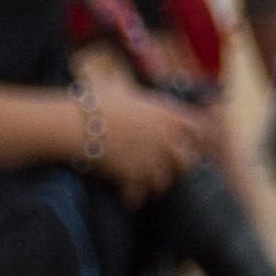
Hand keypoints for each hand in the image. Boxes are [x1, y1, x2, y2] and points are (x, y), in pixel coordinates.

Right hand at [74, 83, 214, 199]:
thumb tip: (124, 75)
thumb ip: (134, 90)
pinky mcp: (135, 177)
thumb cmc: (96, 104)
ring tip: (146, 188)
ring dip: (155, 185)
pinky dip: (133, 198)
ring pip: (164, 181)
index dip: (198, 137)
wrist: (76, 125)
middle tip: (167, 170)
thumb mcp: (121, 88)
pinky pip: (140, 194)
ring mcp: (151, 159)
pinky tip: (128, 200)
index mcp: (165, 114)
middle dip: (178, 167)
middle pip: (187, 160)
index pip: (198, 127)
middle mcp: (164, 137)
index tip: (194, 144)